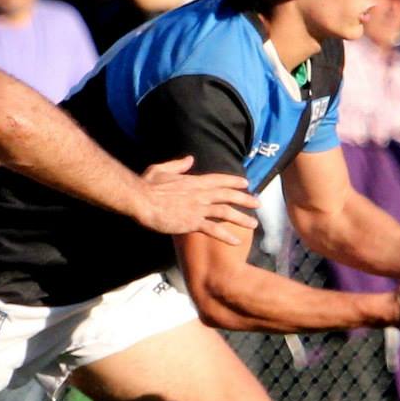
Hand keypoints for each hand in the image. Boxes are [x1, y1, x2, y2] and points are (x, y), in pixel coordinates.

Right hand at [136, 157, 259, 243]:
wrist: (141, 200)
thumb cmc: (147, 186)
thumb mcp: (161, 169)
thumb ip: (178, 165)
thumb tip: (190, 159)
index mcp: (193, 181)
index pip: (219, 180)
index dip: (234, 182)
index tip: (246, 184)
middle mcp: (200, 193)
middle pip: (228, 195)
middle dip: (245, 199)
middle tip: (258, 203)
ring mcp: (197, 208)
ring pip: (226, 211)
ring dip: (242, 218)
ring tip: (254, 224)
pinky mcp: (192, 222)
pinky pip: (214, 229)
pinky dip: (226, 235)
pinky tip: (237, 241)